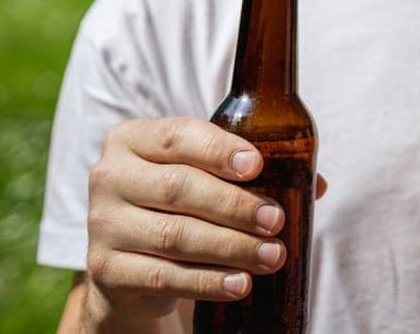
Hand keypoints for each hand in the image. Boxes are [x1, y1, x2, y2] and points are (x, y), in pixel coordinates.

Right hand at [80, 117, 326, 326]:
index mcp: (134, 139)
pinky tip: (239, 283)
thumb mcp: (205, 178)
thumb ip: (252, 172)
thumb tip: (316, 184)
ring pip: (176, 235)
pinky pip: (164, 276)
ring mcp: (102, 225)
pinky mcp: (107, 269)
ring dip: (231, 247)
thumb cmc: (179, 206)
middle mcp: (110, 176)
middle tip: (276, 220)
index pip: (178, 136)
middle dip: (235, 205)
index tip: (257, 166)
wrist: (130, 265)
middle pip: (180, 188)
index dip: (219, 150)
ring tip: (272, 255)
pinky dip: (207, 281)